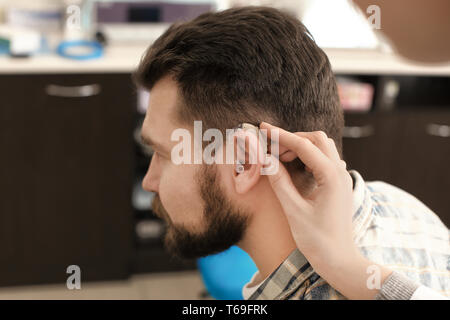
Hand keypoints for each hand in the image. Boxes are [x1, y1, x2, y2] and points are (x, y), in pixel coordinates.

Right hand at [259, 122, 391, 298]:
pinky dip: (308, 157)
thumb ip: (280, 182)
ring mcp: (342, 179)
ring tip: (279, 157)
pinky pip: (325, 160)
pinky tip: (295, 167)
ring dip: (301, 147)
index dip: (282, 135)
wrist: (340, 261)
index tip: (263, 128)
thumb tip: (265, 159)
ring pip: (323, 148)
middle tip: (271, 147)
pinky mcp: (339, 186)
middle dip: (293, 138)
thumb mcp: (294, 211)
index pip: (304, 146)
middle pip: (318, 140)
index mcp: (331, 177)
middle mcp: (340, 173)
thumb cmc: (318, 240)